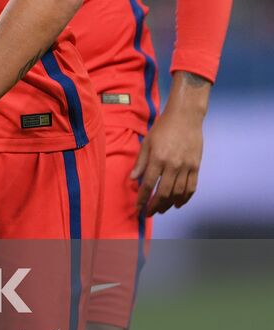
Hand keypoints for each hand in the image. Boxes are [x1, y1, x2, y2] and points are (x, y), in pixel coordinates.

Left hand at [131, 78, 206, 214]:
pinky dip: (185, 198)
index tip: (139, 207)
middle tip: (149, 213)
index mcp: (158, 158)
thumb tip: (132, 179)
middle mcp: (173, 165)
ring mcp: (186, 166)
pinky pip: (192, 187)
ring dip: (170, 204)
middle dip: (155, 205)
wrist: (186, 117)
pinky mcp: (196, 166)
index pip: (148, 184)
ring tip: (162, 210)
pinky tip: (178, 203)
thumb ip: (140, 162)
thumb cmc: (163, 128)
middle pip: (164, 192)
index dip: (143, 198)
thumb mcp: (146, 142)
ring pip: (179, 192)